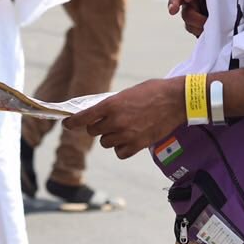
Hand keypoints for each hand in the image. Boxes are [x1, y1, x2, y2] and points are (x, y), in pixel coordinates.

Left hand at [63, 78, 183, 158]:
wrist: (176, 100)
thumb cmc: (153, 91)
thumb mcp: (127, 93)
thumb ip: (111, 104)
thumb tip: (97, 114)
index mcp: (111, 105)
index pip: (83, 118)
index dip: (72, 123)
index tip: (67, 124)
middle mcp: (116, 121)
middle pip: (94, 131)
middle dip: (97, 127)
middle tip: (106, 122)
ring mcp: (126, 134)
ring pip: (106, 142)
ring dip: (111, 137)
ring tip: (123, 128)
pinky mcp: (138, 145)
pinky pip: (120, 152)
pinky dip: (122, 148)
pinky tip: (129, 139)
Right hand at [168, 0, 207, 36]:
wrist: (229, 13)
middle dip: (174, 3)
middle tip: (172, 10)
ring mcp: (191, 10)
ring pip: (186, 16)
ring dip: (195, 22)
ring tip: (207, 26)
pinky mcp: (193, 23)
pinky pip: (191, 27)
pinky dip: (197, 30)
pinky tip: (205, 31)